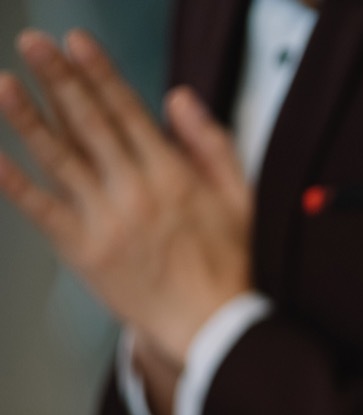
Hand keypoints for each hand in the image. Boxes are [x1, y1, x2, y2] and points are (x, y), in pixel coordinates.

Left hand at [0, 30, 251, 365]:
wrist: (212, 324)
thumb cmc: (229, 263)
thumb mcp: (239, 197)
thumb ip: (211, 143)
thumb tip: (177, 98)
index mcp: (172, 174)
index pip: (128, 111)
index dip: (100, 73)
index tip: (78, 43)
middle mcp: (135, 190)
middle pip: (89, 124)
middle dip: (60, 79)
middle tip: (34, 44)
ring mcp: (105, 220)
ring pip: (60, 158)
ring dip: (28, 118)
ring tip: (4, 84)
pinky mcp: (84, 250)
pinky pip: (41, 210)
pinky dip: (14, 183)